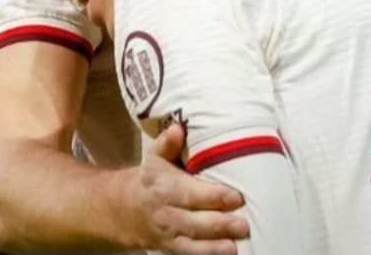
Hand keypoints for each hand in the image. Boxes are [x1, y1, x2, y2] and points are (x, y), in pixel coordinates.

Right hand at [123, 123, 250, 252]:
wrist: (126, 209)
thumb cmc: (152, 179)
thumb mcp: (155, 158)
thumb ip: (167, 143)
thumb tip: (178, 128)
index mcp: (164, 187)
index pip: (190, 194)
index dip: (213, 196)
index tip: (236, 196)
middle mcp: (166, 213)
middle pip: (194, 221)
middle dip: (220, 224)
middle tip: (244, 224)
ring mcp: (169, 234)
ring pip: (193, 242)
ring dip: (215, 245)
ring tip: (237, 244)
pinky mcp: (172, 248)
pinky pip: (189, 254)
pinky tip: (226, 252)